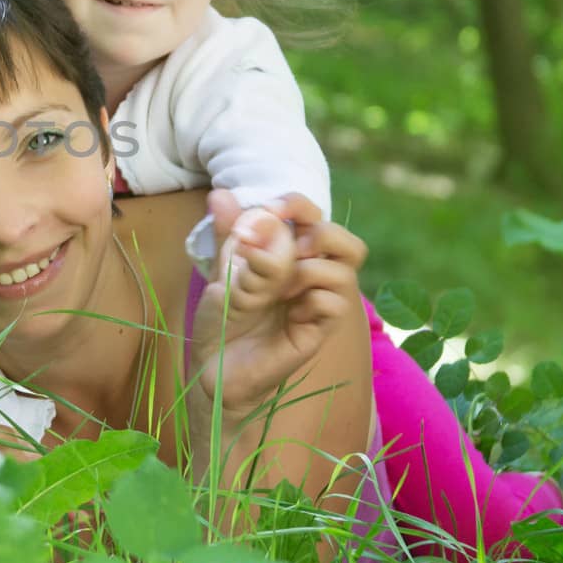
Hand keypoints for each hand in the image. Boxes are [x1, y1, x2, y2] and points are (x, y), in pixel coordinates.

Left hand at [192, 192, 362, 418]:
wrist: (214, 368)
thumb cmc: (223, 318)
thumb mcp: (222, 270)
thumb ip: (229, 235)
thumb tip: (222, 194)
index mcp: (291, 255)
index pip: (312, 217)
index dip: (296, 205)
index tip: (271, 208)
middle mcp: (311, 277)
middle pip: (348, 242)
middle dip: (320, 235)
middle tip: (289, 250)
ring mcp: (317, 305)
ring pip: (345, 270)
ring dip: (305, 269)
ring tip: (276, 288)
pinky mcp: (318, 332)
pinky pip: (335, 304)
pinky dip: (309, 300)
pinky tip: (287, 313)